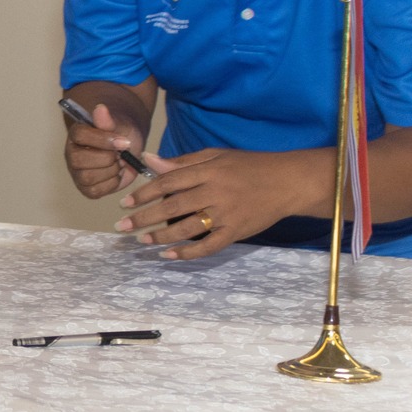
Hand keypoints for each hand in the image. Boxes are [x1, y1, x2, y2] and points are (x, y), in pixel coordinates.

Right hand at [64, 101, 146, 198]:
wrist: (128, 148)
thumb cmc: (121, 134)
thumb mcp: (118, 125)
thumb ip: (107, 121)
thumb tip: (100, 108)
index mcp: (76, 135)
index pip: (80, 135)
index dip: (102, 140)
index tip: (123, 142)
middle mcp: (72, 155)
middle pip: (80, 160)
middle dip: (108, 158)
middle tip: (121, 154)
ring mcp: (77, 173)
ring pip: (88, 177)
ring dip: (111, 171)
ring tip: (120, 163)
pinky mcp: (87, 188)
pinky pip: (96, 191)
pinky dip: (112, 183)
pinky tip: (117, 174)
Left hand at [113, 147, 325, 259]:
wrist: (289, 182)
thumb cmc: (248, 166)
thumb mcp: (216, 156)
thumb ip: (182, 161)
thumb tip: (149, 160)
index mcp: (208, 171)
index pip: (168, 182)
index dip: (144, 193)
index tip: (124, 203)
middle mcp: (215, 192)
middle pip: (172, 206)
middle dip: (144, 218)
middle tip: (122, 227)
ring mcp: (226, 214)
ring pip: (187, 228)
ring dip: (161, 236)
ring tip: (142, 241)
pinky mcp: (237, 231)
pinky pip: (209, 246)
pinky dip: (188, 253)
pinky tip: (169, 256)